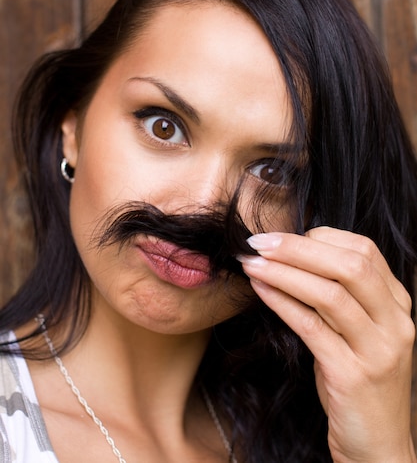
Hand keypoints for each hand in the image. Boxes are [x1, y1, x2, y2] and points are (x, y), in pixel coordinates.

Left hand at [238, 227, 416, 461]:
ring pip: (330, 295)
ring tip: (251, 263)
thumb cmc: (357, 379)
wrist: (378, 445)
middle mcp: (395, 323)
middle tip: (259, 240)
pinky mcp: (354, 376)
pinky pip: (312, 328)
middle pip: (349, 266)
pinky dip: (282, 302)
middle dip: (298, 248)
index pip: (364, 250)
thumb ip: (337, 295)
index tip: (283, 237)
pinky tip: (260, 290)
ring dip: (284, 272)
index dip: (320, 237)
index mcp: (397, 304)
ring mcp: (379, 350)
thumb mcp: (354, 331)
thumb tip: (291, 254)